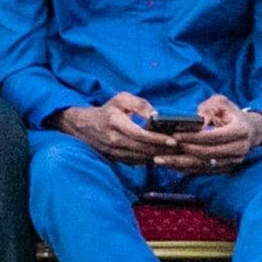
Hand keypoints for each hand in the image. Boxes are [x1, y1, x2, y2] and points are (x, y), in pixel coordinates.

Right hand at [54, 90, 176, 166]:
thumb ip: (140, 104)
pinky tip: (160, 156)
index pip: (139, 135)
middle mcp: (113, 139)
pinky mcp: (114, 158)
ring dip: (158, 156)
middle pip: (143, 149)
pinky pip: (135, 162)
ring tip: (174, 153)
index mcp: (115, 122)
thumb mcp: (121, 99)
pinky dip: (149, 160)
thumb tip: (156, 115)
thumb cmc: (106, 110)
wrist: (81, 126)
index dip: (157, 139)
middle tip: (180, 148)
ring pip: (140, 158)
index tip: (173, 140)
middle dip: (163, 150)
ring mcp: (113, 151)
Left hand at [170, 93, 258, 172]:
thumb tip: (197, 121)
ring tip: (161, 160)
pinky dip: (187, 169)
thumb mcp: (221, 103)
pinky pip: (205, 171)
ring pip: (205, 165)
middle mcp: (240, 148)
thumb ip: (208, 108)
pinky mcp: (227, 168)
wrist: (251, 130)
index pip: (214, 136)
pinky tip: (170, 165)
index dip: (194, 137)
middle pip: (208, 153)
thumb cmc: (231, 113)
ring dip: (182, 163)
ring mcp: (234, 160)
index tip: (175, 135)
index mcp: (240, 131)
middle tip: (164, 149)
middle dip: (185, 151)